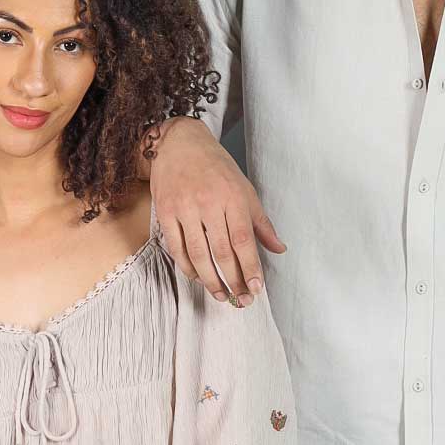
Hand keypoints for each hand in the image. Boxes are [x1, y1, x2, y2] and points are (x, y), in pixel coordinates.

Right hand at [149, 118, 285, 304]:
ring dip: (210, 280)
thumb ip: (261, 222)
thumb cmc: (216, 167)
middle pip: (221, 252)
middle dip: (233, 281)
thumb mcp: (244, 189)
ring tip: (221, 296)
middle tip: (241, 300)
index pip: (243, 240)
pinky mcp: (165, 212)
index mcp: (232, 197)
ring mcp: (184, 208)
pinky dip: (187, 267)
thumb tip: (279, 249)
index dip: (250, 268)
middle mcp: (208, 203)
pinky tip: (198, 278)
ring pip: (198, 254)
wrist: (178, 144)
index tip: (256, 288)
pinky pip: (176, 248)